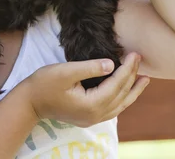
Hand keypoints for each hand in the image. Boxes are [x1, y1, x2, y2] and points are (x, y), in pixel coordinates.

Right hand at [26, 52, 148, 126]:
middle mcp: (96, 115)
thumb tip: (111, 64)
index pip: (116, 84)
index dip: (127, 68)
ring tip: (145, 79)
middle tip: (140, 59)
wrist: (29, 103)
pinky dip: (122, 99)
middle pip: (121, 95)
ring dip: (132, 91)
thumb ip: (89, 68)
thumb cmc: (44, 84)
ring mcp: (92, 119)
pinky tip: (125, 92)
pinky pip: (112, 109)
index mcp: (92, 104)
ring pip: (120, 105)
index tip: (135, 54)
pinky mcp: (88, 118)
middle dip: (132, 76)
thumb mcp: (65, 71)